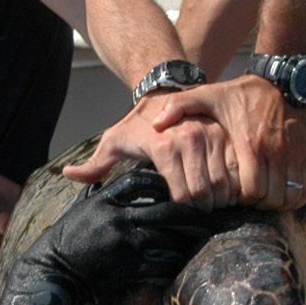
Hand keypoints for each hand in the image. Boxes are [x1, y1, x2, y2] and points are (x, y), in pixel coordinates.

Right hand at [0, 170, 218, 304]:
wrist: (53, 273)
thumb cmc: (66, 240)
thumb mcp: (80, 210)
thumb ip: (96, 192)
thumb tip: (103, 175)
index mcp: (106, 201)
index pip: (141, 180)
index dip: (164, 181)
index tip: (178, 185)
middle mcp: (116, 219)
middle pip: (165, 209)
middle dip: (190, 213)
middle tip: (209, 217)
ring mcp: (123, 244)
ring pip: (168, 239)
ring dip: (186, 242)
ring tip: (201, 241)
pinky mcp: (127, 268)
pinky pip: (160, 265)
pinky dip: (173, 265)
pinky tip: (180, 264)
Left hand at [61, 96, 237, 207]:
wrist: (165, 90)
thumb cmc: (137, 122)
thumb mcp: (114, 140)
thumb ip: (94, 163)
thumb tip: (67, 175)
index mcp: (164, 147)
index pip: (182, 196)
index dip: (184, 211)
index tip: (181, 213)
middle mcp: (190, 140)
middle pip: (206, 194)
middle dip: (204, 210)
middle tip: (200, 214)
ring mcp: (213, 136)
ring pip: (226, 184)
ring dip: (222, 200)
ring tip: (214, 204)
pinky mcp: (229, 134)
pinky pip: (238, 169)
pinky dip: (236, 185)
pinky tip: (227, 190)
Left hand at [148, 77, 305, 210]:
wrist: (280, 81)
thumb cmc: (240, 93)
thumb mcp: (207, 94)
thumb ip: (179, 106)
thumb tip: (156, 124)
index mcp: (249, 142)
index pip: (251, 189)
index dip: (242, 199)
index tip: (233, 195)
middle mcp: (274, 151)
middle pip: (270, 197)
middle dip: (257, 205)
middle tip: (245, 201)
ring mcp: (292, 154)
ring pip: (288, 196)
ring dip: (275, 203)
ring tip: (261, 199)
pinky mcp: (304, 155)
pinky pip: (305, 189)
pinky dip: (294, 198)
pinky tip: (279, 194)